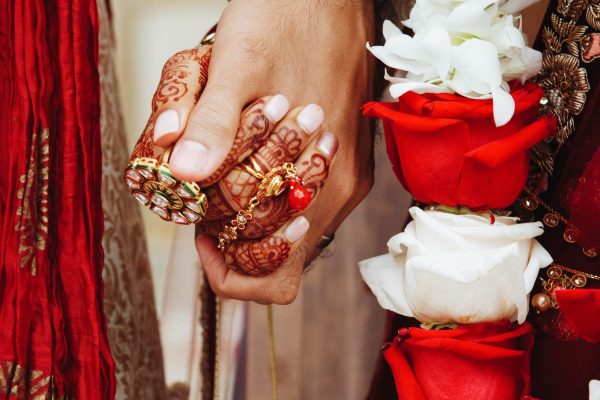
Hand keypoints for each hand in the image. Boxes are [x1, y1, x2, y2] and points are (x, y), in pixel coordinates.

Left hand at [149, 0, 375, 302]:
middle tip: (207, 188)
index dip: (228, 267)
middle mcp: (337, 192)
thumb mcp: (236, 62)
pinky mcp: (349, 162)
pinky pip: (305, 201)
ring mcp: (346, 178)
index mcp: (317, 182)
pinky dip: (273, 191)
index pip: (275, 278)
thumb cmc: (287, 18)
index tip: (200, 228)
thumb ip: (212, 123)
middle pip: (277, 257)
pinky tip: (254, 153)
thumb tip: (186, 177)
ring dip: (250, 209)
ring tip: (227, 165)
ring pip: (289, 230)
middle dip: (231, 233)